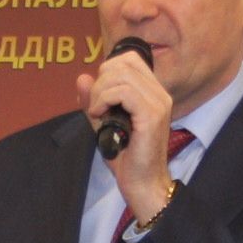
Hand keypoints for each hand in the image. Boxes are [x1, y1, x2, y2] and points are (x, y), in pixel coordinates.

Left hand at [75, 42, 175, 221]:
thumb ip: (94, 101)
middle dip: (100, 81)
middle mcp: (160, 94)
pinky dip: (105, 99)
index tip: (98, 95)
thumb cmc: (127, 157)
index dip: (107, 70)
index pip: (130, 59)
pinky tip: (99, 115)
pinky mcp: (152, 116)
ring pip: (122, 75)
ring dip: (100, 92)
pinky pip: (124, 92)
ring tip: (96, 112)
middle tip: (95, 106)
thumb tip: (82, 77)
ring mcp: (158, 103)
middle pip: (123, 63)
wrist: (142, 183)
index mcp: (152, 92)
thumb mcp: (104, 123)